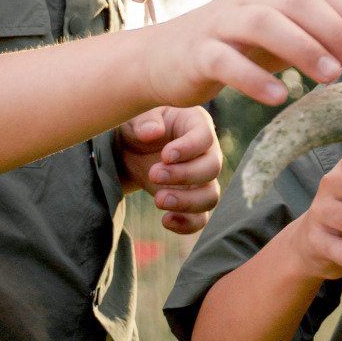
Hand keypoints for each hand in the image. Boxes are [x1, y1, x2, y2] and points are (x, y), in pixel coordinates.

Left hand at [115, 106, 222, 234]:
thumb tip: (152, 132)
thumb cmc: (137, 127)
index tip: (166, 155)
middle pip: (212, 168)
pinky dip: (187, 224)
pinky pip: (201, 218)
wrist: (129, 151)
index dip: (190, 148)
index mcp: (195, 124)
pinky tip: (165, 220)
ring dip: (187, 202)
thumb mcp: (137, 117)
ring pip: (211, 196)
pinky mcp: (191, 200)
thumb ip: (144, 121)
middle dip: (184, 175)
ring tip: (158, 199)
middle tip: (153, 174)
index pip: (206, 136)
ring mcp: (201, 179)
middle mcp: (206, 152)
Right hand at [148, 0, 341, 108]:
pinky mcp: (197, 52)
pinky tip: (279, 97)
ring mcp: (221, 22)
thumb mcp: (279, 36)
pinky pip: (226, 60)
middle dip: (335, 30)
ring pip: (264, 23)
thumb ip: (317, 34)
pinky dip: (254, 77)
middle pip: (297, 2)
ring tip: (331, 77)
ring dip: (302, 48)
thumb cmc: (234, 48)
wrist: (163, 59)